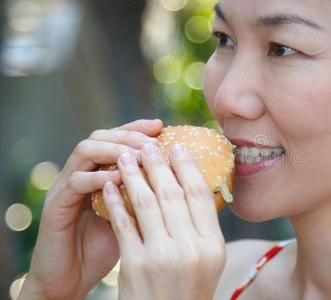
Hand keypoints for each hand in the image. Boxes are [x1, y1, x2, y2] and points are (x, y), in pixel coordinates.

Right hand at [19, 119, 162, 299]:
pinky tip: (119, 179)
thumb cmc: (107, 245)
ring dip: (114, 149)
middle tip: (151, 142)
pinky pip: (75, 182)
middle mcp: (81, 172)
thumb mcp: (133, 216)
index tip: (160, 126)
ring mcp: (66, 186)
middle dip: (128, 135)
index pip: (117, 137)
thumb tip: (184, 185)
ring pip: (85, 150)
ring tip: (139, 157)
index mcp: (100, 171)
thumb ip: (148, 196)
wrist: (72, 277)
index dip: (137, 128)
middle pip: (101, 136)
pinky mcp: (56, 205)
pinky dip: (98, 177)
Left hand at [103, 142, 225, 299]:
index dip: (187, 166)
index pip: (200, 194)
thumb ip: (202, 227)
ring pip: (146, 203)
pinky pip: (124, 223)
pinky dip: (115, 201)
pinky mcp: (134, 265)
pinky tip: (109, 185)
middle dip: (157, 164)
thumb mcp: (207, 261)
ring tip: (126, 157)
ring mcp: (161, 256)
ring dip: (134, 175)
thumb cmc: (187, 289)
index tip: (177, 146)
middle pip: (172, 193)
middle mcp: (190, 249)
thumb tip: (194, 186)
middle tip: (148, 145)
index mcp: (213, 245)